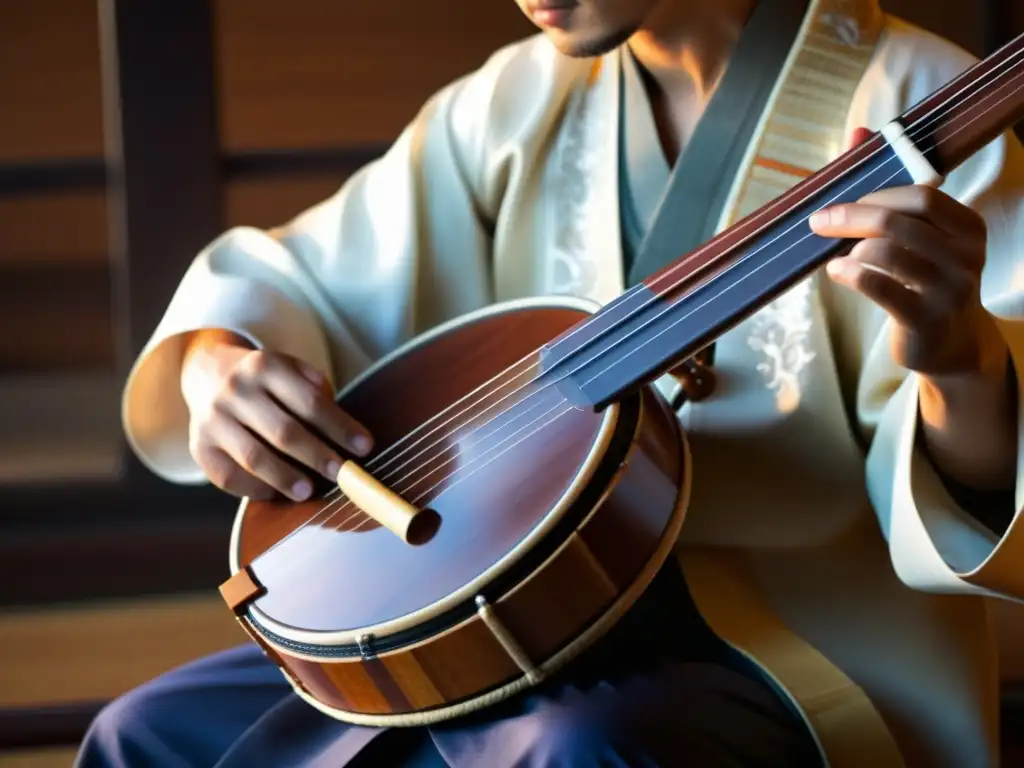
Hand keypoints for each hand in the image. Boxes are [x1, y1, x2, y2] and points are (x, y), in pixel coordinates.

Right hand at [180, 329, 372, 500]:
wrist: (208, 375)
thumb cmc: (267, 381)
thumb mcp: (292, 370)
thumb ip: (317, 392)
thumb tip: (345, 433)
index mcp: (265, 366)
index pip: (309, 401)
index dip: (339, 427)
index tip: (365, 447)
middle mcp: (236, 391)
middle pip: (283, 431)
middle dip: (317, 456)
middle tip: (342, 474)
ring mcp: (213, 420)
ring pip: (254, 457)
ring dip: (286, 478)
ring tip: (309, 491)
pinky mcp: (200, 447)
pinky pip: (229, 476)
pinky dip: (255, 489)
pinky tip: (276, 493)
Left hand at [809, 183, 1006, 378]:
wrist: (954, 343)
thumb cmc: (930, 287)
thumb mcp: (933, 250)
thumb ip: (905, 224)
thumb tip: (843, 207)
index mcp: (968, 229)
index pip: (922, 198)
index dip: (879, 197)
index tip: (848, 206)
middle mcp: (965, 256)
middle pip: (897, 222)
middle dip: (851, 218)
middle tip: (819, 222)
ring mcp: (948, 289)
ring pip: (885, 252)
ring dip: (853, 249)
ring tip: (840, 258)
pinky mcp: (925, 318)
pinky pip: (876, 285)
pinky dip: (848, 272)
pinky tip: (836, 271)